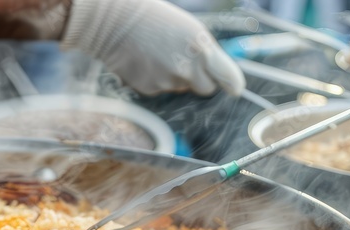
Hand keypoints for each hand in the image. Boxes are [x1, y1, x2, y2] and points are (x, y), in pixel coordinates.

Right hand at [60, 0, 244, 95]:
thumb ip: (207, 52)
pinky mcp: (150, 89)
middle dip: (201, 79)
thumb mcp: (190, 28)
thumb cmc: (155, 20)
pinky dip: (157, 79)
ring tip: (159, 55)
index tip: (234, 88)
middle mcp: (186, 68)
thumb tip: (219, 72)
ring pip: (181, 88)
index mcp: (201, 47)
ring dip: (175, 76)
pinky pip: (162, 89)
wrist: (115, 23)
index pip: (228, 77)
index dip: (232, 84)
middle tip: (187, 62)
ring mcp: (167, 81)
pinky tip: (147, 62)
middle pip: (206, 88)